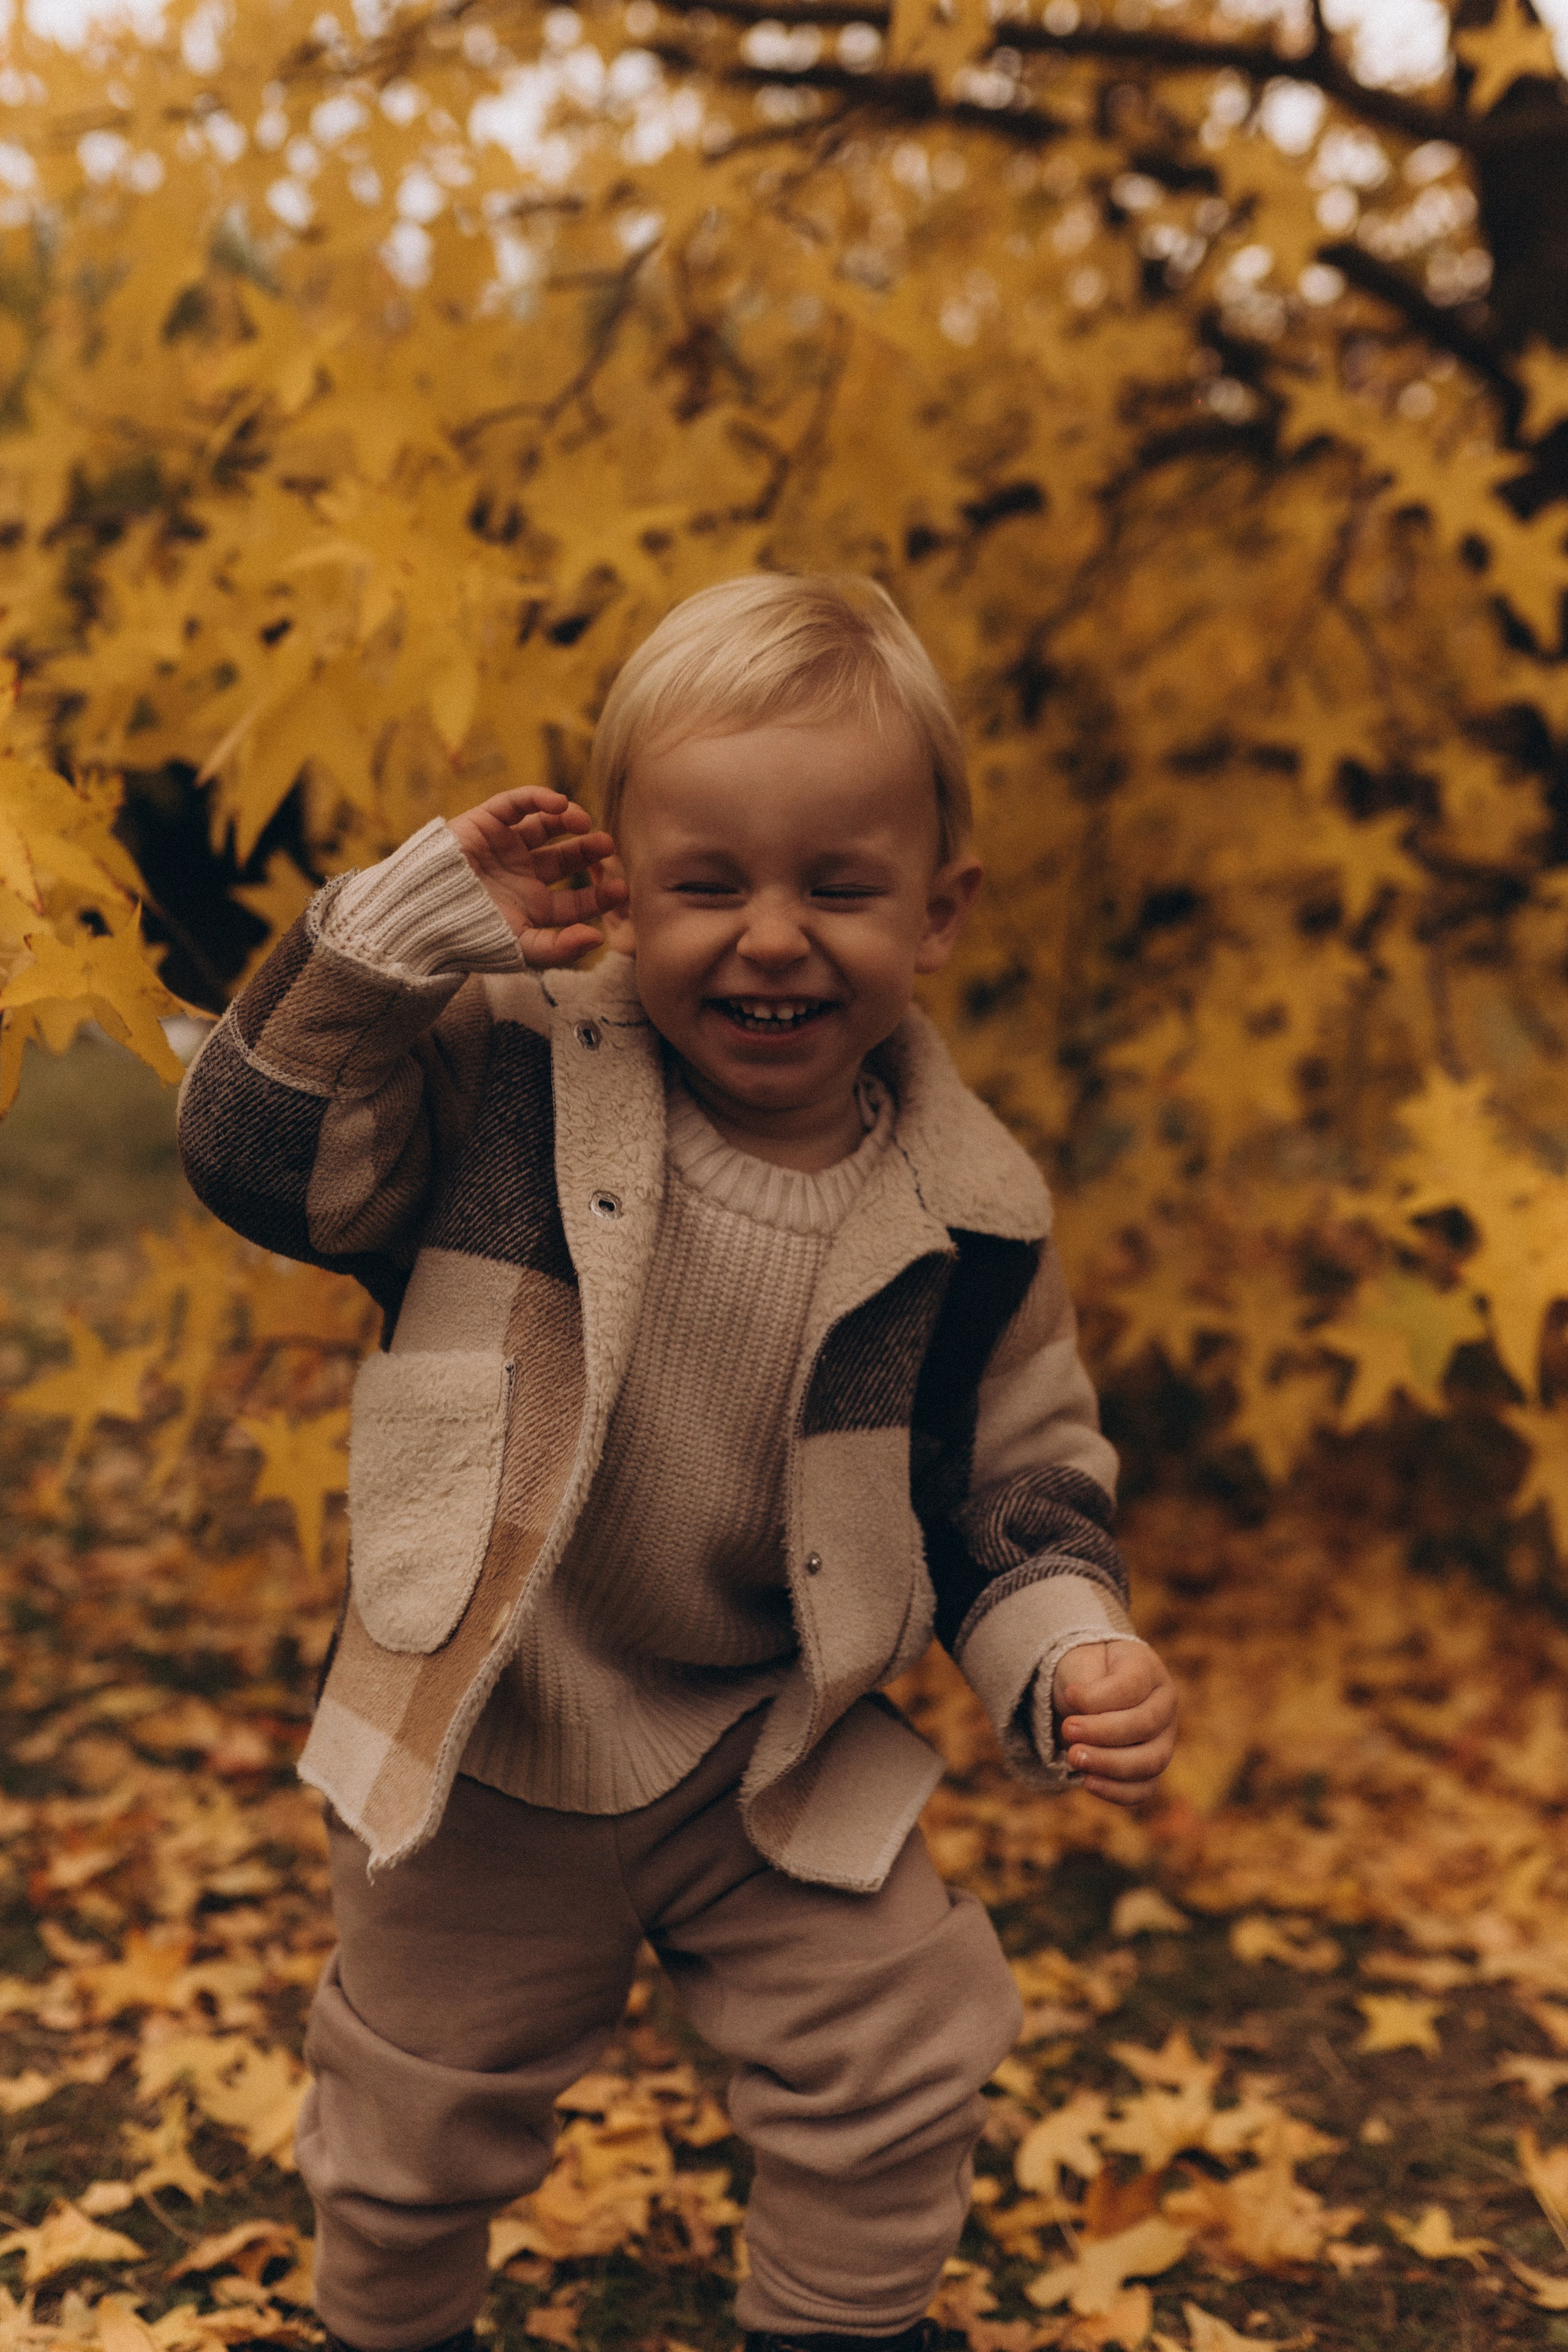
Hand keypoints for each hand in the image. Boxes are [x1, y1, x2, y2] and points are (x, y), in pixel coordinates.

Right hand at [448, 788, 626, 967]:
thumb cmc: (472, 937)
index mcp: (532, 906)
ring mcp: (505, 848)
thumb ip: (561, 948)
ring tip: (585, 824)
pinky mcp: (486, 823)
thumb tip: (599, 938)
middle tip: (608, 846)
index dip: (599, 894)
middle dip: (589, 852)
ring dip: (570, 821)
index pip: (576, 899)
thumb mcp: (522, 949)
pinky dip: (539, 798)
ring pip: (546, 826)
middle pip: (566, 858)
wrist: (423, 915)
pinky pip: (517, 803)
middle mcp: (522, 875)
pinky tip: (559, 803)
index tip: (620, 890)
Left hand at [1048, 1640, 1175, 1806]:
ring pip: (1151, 1761)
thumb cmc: (1086, 1673)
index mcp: (1148, 1670)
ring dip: (1109, 1763)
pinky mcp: (1151, 1769)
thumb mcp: (1082, 1664)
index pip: (1132, 1685)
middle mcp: (1164, 1705)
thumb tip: (1088, 1719)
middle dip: (1103, 1731)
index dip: (1097, 1696)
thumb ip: (1087, 1685)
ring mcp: (1163, 1739)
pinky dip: (1117, 1791)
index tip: (1069, 1694)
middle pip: (1146, 1724)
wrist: (1086, 1690)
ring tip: (1074, 1757)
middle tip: (1067, 1730)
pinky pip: (1145, 1789)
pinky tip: (1088, 1782)